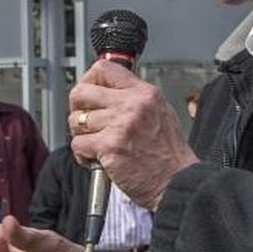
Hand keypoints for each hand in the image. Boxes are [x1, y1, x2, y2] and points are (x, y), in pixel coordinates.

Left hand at [68, 60, 198, 209]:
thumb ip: (135, 98)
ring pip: (76, 120)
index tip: (90, 93)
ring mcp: (120, 125)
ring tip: (97, 144)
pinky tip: (97, 159)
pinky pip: (78, 144)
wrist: (176, 182)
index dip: (90, 80)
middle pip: (82, 92)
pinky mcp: (109, 147)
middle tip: (85, 120)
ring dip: (82, 135)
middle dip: (78, 108)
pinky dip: (82, 155)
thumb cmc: (169, 154)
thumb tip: (107, 90)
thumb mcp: (160, 112)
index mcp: (145, 93)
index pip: (104, 69)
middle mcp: (132, 105)